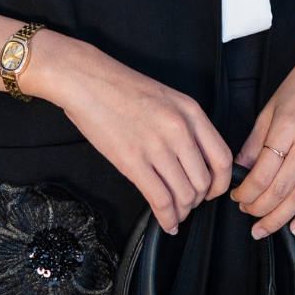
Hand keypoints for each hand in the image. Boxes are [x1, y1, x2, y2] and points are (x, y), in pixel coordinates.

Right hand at [0, 14, 232, 234]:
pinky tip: (160, 221)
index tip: (210, 192)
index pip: (222, 157)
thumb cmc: (111, 84)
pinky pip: (162, 200)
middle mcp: (178, 125)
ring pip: (185, 194)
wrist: (72, 73)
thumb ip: (178, 124)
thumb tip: (195, 156)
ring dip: (180, 210)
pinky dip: (166, 217)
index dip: (220, 183)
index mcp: (186, 107)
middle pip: (207, 181)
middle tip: (186, 207)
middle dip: (199, 201)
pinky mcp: (131, 158)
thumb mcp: (156, 96)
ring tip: (170, 213)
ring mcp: (156, 142)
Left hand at [230, 0, 294, 239]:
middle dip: (260, 208)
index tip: (236, 197)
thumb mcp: (271, 107)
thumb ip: (256, 141)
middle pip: (282, 189)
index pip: (263, 172)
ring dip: (281, 217)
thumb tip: (241, 169)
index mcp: (289, 125)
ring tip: (265, 227)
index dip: (246, 191)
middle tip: (247, 214)